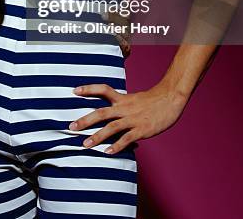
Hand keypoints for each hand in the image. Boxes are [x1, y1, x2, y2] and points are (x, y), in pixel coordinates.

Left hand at [69, 81, 186, 153]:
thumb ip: (122, 106)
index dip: (88, 89)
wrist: (171, 98)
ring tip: (85, 144)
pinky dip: (116, 146)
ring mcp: (133, 119)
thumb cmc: (153, 100)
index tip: (74, 90)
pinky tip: (107, 152)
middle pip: (101, 112)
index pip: (103, 89)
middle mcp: (124, 108)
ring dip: (97, 136)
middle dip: (85, 120)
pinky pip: (127, 138)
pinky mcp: (142, 129)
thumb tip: (112, 114)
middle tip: (71, 126)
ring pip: (111, 127)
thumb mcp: (134, 99)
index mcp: (122, 98)